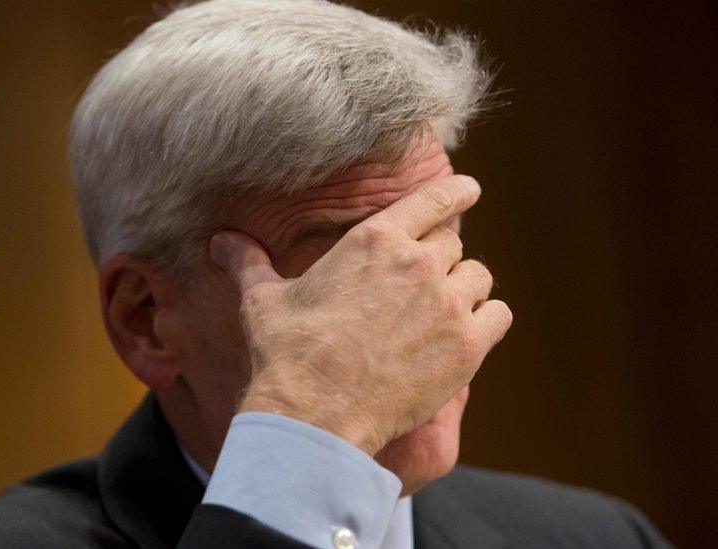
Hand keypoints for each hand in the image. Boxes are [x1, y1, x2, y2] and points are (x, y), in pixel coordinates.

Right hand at [208, 175, 511, 455]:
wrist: (316, 413)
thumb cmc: (288, 354)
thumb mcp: (263, 301)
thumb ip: (248, 264)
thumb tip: (220, 241)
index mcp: (375, 240)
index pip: (433, 199)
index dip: (455, 192)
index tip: (469, 188)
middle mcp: (418, 262)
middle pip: (453, 242)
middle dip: (444, 255)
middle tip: (430, 278)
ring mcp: (447, 302)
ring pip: (478, 278)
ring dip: (466, 289)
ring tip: (448, 310)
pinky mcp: (467, 345)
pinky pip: (497, 316)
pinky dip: (487, 321)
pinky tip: (470, 333)